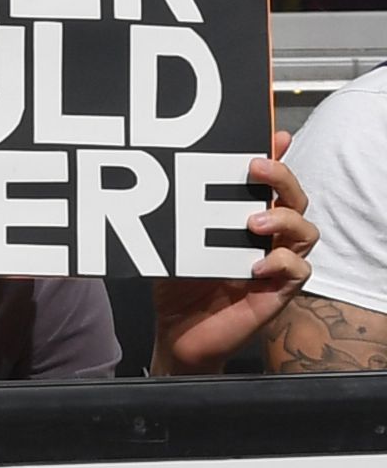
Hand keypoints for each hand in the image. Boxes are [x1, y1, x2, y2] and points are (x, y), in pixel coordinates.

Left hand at [151, 132, 318, 374]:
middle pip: (295, 199)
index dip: (277, 158)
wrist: (176, 332)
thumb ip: (178, 213)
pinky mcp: (277, 293)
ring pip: (305, 232)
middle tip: (256, 168)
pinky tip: (255, 265)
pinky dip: (281, 264)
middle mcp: (267, 239)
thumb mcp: (172, 240)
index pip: (269, 184)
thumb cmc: (177, 283)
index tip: (274, 134)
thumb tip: (163, 177)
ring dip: (284, 220)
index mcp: (244, 219)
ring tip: (253, 221)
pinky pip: (297, 272)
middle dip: (282, 178)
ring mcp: (275, 265)